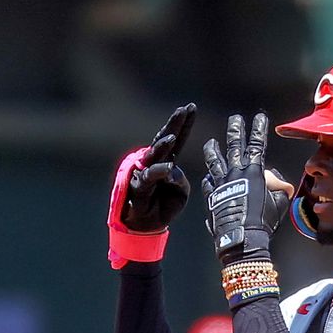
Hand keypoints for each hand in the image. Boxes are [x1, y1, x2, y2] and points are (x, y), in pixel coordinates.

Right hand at [122, 104, 195, 232]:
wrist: (147, 226)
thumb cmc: (164, 206)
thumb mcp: (181, 193)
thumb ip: (181, 180)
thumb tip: (173, 171)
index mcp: (168, 161)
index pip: (178, 139)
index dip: (185, 124)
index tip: (192, 107)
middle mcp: (155, 162)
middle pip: (165, 138)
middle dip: (174, 124)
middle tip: (183, 109)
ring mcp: (145, 171)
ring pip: (154, 154)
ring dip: (163, 145)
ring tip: (172, 136)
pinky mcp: (140, 185)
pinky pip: (150, 176)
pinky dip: (159, 172)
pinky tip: (168, 168)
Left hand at [202, 112, 290, 263]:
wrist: (242, 239)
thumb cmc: (262, 222)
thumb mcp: (278, 203)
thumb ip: (279, 188)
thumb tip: (282, 184)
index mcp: (253, 172)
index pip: (257, 144)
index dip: (258, 129)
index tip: (259, 117)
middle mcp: (235, 174)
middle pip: (234, 146)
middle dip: (235, 130)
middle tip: (235, 119)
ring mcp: (221, 184)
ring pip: (215, 161)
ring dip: (213, 150)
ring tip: (210, 143)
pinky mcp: (211, 196)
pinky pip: (208, 184)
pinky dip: (209, 179)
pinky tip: (208, 177)